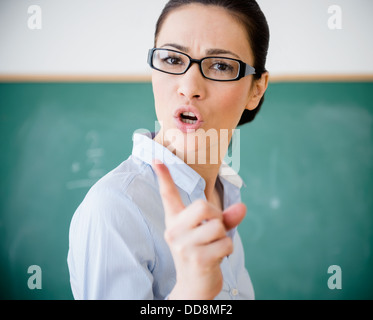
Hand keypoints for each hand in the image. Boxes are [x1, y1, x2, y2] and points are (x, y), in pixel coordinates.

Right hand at [152, 159, 245, 299]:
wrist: (193, 287)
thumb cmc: (201, 254)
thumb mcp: (208, 233)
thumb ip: (224, 218)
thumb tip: (243, 207)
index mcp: (174, 221)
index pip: (167, 195)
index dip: (164, 177)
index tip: (157, 158)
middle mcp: (174, 231)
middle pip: (203, 206)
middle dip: (217, 216)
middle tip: (214, 229)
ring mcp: (184, 246)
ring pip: (218, 225)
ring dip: (223, 236)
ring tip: (214, 246)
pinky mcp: (197, 259)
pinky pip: (225, 243)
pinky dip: (227, 249)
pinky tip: (216, 258)